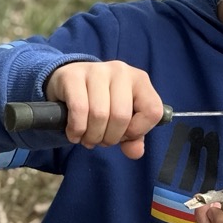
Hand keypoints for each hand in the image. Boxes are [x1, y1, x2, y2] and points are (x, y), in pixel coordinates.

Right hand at [44, 60, 163, 159]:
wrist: (69, 83)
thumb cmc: (102, 102)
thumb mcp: (123, 119)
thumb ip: (134, 137)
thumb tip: (135, 152)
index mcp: (140, 80)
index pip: (153, 111)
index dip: (138, 131)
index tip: (124, 135)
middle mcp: (121, 71)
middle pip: (122, 116)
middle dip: (110, 138)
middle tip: (101, 140)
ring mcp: (96, 71)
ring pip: (99, 114)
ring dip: (92, 136)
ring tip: (88, 138)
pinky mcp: (73, 75)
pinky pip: (78, 109)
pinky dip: (77, 129)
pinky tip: (74, 134)